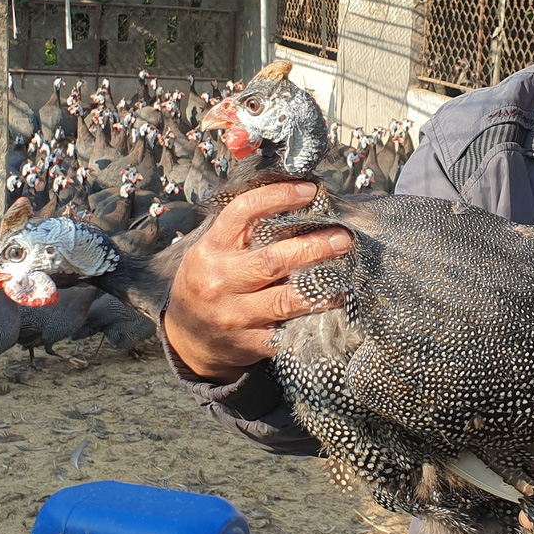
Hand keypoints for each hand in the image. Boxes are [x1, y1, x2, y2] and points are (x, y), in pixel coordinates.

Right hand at [163, 181, 352, 383]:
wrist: (188, 339)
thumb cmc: (207, 284)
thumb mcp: (212, 253)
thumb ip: (242, 233)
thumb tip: (294, 205)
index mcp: (211, 250)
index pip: (243, 212)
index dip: (277, 197)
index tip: (309, 191)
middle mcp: (220, 280)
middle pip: (273, 260)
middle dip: (313, 247)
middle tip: (342, 238)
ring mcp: (235, 314)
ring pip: (286, 299)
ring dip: (321, 286)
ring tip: (345, 275)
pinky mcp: (250, 342)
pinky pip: (288, 329)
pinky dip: (312, 316)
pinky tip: (330, 305)